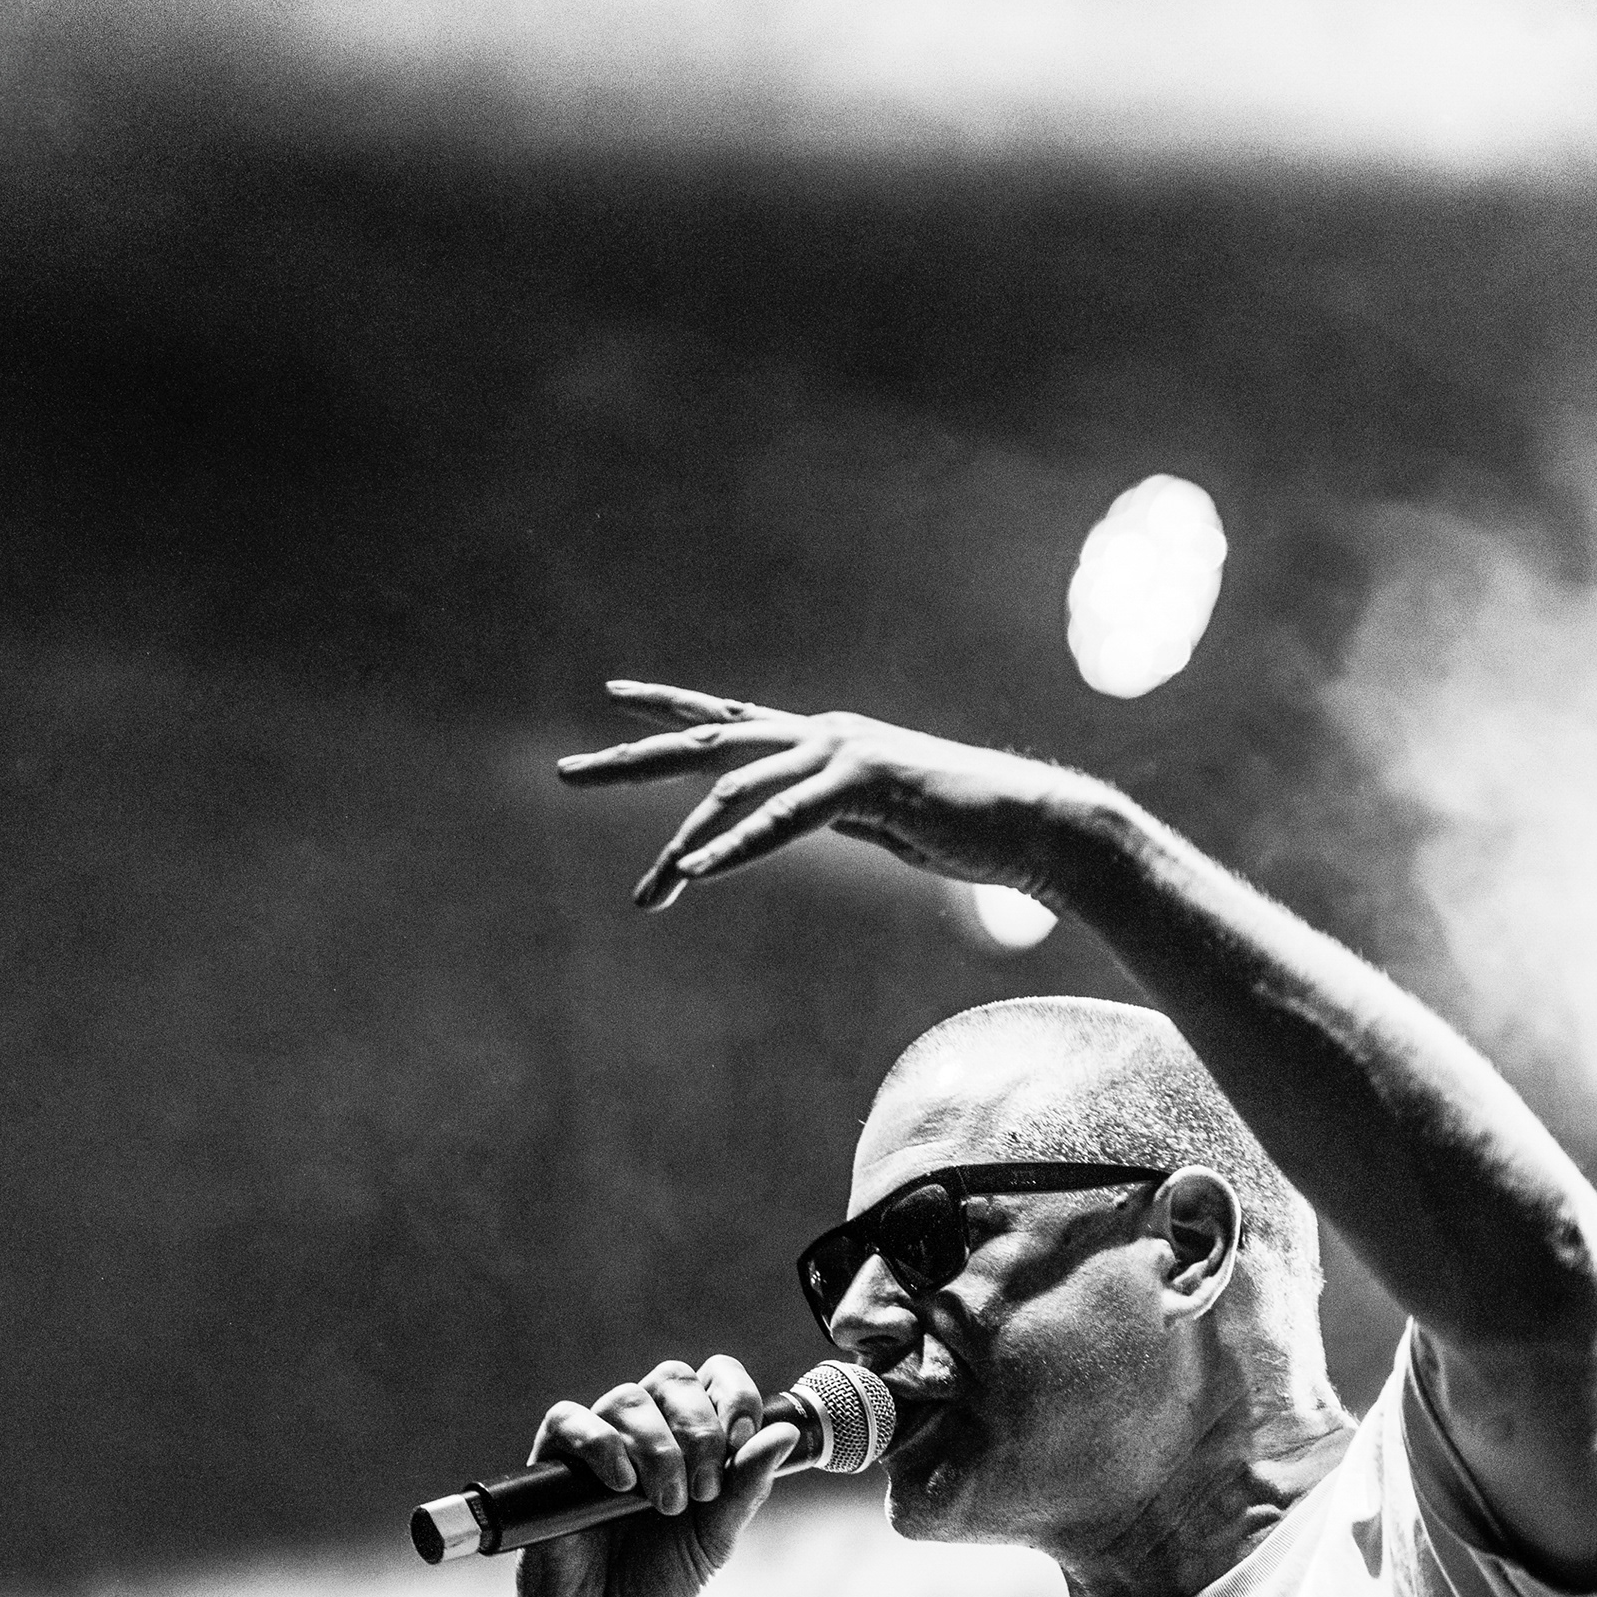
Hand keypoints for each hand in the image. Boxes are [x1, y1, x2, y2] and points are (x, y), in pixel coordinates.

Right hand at [510, 1355, 798, 1596]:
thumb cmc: (659, 1580)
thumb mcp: (717, 1536)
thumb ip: (748, 1484)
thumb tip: (787, 1432)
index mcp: (689, 1437)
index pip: (714, 1376)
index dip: (733, 1395)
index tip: (742, 1439)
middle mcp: (645, 1429)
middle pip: (673, 1379)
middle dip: (699, 1430)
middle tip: (703, 1491)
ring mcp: (598, 1441)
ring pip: (627, 1399)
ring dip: (658, 1449)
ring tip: (665, 1504)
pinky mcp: (553, 1460)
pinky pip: (570, 1419)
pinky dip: (600, 1444)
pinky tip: (622, 1485)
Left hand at [557, 681, 1095, 911]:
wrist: (1031, 827)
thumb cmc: (960, 830)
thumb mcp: (874, 821)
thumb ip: (826, 812)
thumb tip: (793, 822)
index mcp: (818, 741)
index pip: (728, 717)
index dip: (668, 708)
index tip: (612, 699)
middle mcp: (819, 734)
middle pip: (707, 740)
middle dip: (631, 761)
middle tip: (566, 774)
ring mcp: (841, 751)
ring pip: (737, 790)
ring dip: (687, 849)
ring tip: (648, 896)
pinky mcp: (866, 783)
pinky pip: (785, 818)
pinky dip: (738, 847)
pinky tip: (698, 874)